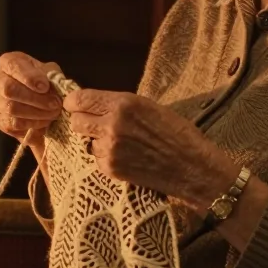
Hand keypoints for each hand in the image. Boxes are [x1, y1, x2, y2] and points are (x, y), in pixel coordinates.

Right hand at [0, 52, 62, 147]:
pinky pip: (10, 124)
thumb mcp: (50, 72)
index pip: (13, 66)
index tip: (45, 87)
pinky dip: (29, 125)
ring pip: (10, 109)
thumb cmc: (44, 81)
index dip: (29, 77)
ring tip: (52, 114)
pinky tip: (42, 122)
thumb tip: (52, 87)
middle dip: (35, 99)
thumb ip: (52, 76)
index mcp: (8, 62)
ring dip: (35, 114)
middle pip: (9, 89)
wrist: (40, 98)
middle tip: (54, 104)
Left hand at [62, 88, 237, 208]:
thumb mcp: (148, 106)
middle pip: (75, 121)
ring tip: (120, 143)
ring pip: (85, 141)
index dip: (75, 102)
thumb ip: (118, 105)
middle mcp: (112, 124)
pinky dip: (106, 157)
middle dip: (83, 121)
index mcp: (123, 104)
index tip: (76, 104)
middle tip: (96, 124)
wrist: (193, 167)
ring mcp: (110, 148)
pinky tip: (126, 157)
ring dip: (95, 141)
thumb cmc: (177, 134)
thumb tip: (93, 104)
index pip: (79, 99)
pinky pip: (97, 158)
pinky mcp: (111, 168)